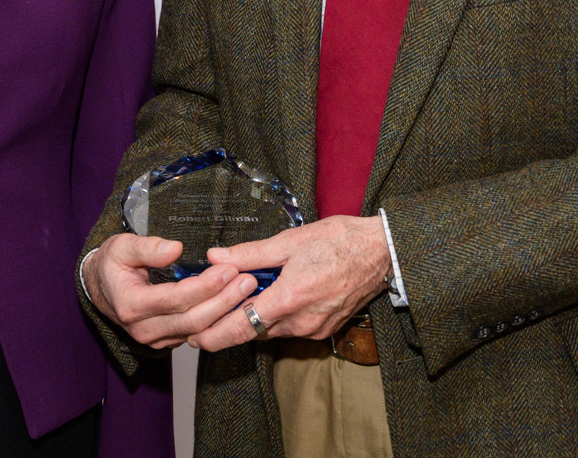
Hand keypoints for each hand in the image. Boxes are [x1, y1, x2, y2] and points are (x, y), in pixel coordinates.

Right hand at [84, 233, 260, 349]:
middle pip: (191, 319)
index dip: (205, 286)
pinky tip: (234, 303)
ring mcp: (154, 339)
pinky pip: (195, 333)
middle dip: (223, 301)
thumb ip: (147, 248)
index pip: (176, 299)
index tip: (229, 269)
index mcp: (131, 305)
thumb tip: (175, 249)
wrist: (99, 288)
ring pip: (196, 331)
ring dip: (224, 312)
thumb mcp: (121, 247)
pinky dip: (216, 320)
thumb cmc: (111, 264)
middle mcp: (143, 329)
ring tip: (246, 290)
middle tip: (247, 281)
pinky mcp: (165, 341)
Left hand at [186, 215, 391, 350]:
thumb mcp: (290, 241)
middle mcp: (302, 321)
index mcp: (290, 298)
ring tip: (248, 292)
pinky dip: (278, 315)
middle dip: (234, 320)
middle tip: (213, 308)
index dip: (215, 336)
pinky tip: (276, 294)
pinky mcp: (325, 329)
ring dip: (258, 315)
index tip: (195, 338)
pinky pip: (291, 328)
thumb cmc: (340, 241)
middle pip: (255, 330)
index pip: (242, 328)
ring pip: (273, 329)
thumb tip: (216, 257)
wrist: (382, 251)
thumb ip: (249, 253)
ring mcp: (315, 328)